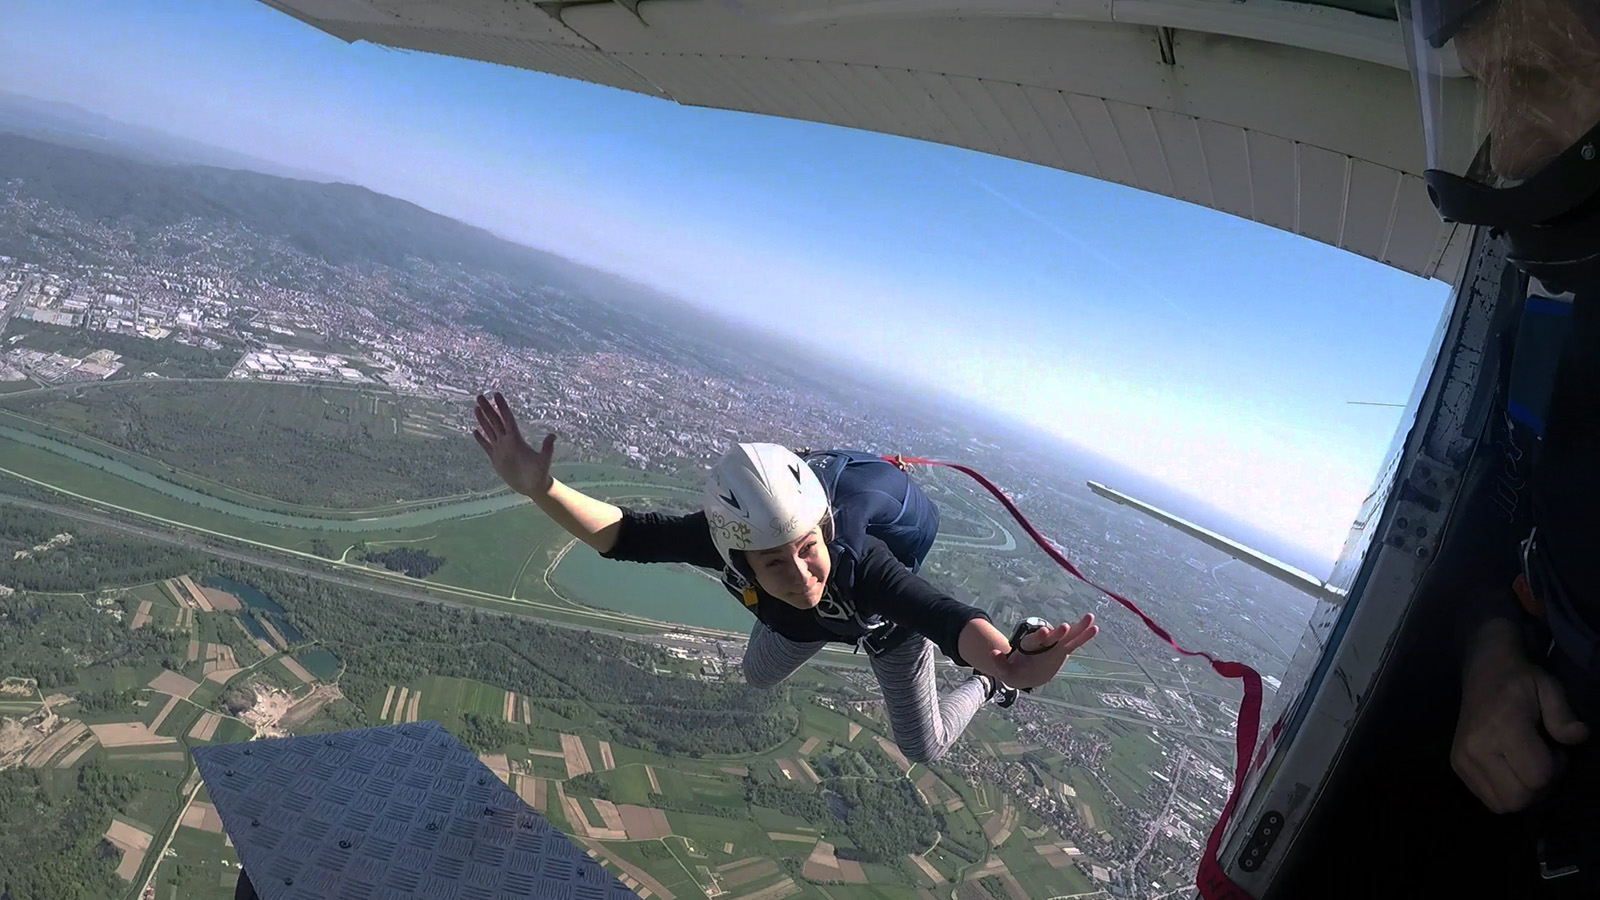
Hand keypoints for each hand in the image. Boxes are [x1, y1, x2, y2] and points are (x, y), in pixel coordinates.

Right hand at [473, 392, 555, 497]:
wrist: (533, 486)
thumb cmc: (540, 473)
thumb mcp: (544, 460)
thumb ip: (547, 448)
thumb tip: (553, 436)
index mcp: (516, 439)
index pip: (507, 419)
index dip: (501, 407)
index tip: (496, 395)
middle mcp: (507, 441)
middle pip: (495, 421)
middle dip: (487, 409)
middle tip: (480, 396)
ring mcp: (501, 449)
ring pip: (489, 430)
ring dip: (483, 419)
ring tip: (476, 408)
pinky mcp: (496, 458)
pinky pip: (486, 446)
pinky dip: (480, 439)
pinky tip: (475, 430)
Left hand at [1000, 614, 1097, 689]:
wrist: (1024, 672)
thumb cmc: (1014, 672)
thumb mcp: (1004, 671)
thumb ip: (999, 663)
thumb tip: (992, 654)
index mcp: (1028, 646)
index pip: (1034, 640)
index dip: (1039, 636)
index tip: (1044, 632)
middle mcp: (1042, 643)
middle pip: (1051, 636)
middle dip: (1057, 632)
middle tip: (1065, 627)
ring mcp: (1054, 645)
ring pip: (1067, 636)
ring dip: (1078, 628)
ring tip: (1090, 618)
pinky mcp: (1062, 650)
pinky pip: (1075, 643)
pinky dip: (1084, 636)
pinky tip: (1095, 628)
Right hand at [1452, 619, 1588, 812]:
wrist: (1483, 673)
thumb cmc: (1522, 682)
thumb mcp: (1550, 688)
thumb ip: (1563, 714)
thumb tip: (1577, 736)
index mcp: (1502, 727)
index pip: (1537, 777)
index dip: (1556, 768)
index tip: (1554, 747)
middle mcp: (1476, 747)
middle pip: (1519, 799)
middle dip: (1539, 787)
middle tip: (1542, 759)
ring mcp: (1463, 759)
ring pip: (1503, 805)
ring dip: (1522, 792)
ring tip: (1525, 764)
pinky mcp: (1458, 766)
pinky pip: (1490, 800)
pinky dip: (1506, 792)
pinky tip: (1511, 768)